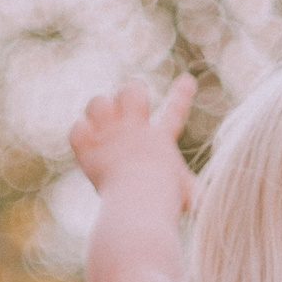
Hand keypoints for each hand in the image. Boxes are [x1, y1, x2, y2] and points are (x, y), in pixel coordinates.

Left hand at [69, 75, 195, 206]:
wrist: (140, 198)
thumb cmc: (167, 200)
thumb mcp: (189, 196)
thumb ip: (194, 193)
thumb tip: (204, 203)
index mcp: (160, 139)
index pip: (175, 111)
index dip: (182, 94)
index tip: (188, 79)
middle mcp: (134, 129)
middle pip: (130, 91)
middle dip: (129, 92)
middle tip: (125, 104)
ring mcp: (109, 135)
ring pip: (97, 102)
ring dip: (98, 108)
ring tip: (100, 122)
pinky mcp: (88, 149)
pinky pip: (77, 129)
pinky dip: (80, 134)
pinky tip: (84, 142)